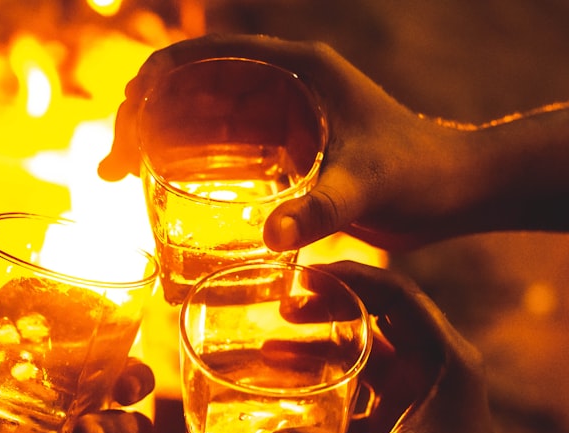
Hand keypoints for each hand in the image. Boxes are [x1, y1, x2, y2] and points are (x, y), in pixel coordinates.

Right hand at [99, 34, 475, 252]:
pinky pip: (219, 154)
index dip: (154, 82)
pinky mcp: (282, 154)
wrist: (456, 190)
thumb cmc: (424, 174)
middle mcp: (279, 87)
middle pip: (188, 89)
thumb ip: (324, 206)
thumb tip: (272, 237)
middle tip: (112, 171)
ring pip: (197, 121)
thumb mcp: (373, 184)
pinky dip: (185, 169)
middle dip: (141, 118)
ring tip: (117, 181)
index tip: (127, 126)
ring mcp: (278, 120)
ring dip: (154, 143)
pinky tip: (160, 200)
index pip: (203, 58)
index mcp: (295, 70)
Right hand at [267, 261, 526, 432]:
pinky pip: (352, 383)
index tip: (305, 270)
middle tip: (281, 300)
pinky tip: (281, 378)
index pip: (399, 298)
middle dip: (329, 303)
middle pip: (376, 314)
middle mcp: (432, 368)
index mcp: (449, 363)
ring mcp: (413, 393)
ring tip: (269, 337)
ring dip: (319, 341)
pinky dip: (319, 377)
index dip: (353, 277)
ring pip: (360, 349)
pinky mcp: (394, 418)